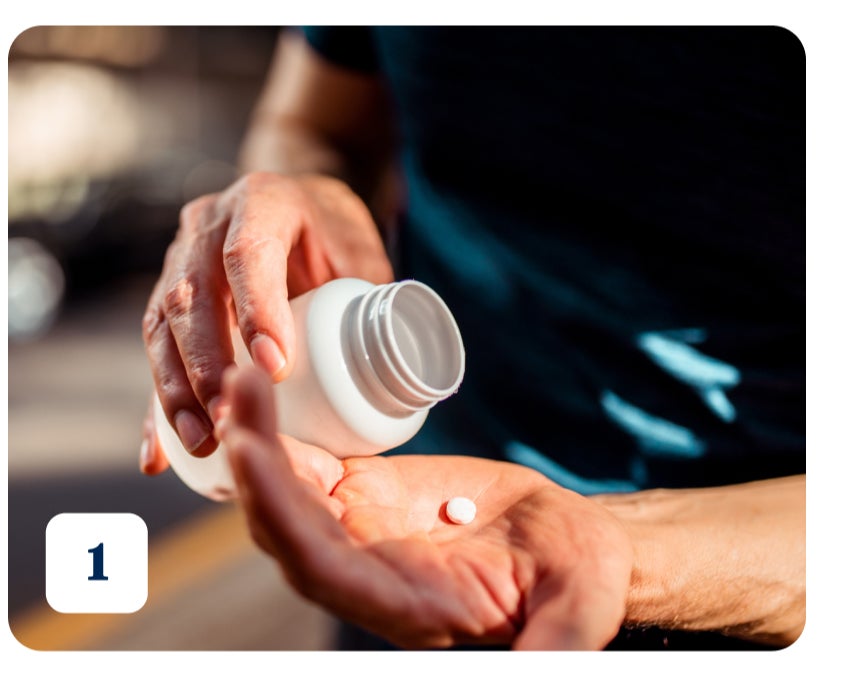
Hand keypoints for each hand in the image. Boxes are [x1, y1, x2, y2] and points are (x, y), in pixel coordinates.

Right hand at [140, 172, 393, 471]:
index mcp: (262, 202)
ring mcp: (179, 259)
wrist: (299, 207)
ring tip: (202, 441)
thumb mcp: (360, 252)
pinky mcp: (168, 297)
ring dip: (176, 390)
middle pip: (192, 295)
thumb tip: (392, 373)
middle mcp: (208, 226)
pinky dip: (158, 405)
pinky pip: (156, 352)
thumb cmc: (334, 235)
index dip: (257, 311)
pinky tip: (160, 452)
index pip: (248, 253)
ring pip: (161, 325)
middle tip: (230, 418)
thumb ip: (370, 299)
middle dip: (206, 365)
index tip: (275, 369)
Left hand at [221, 366, 633, 649]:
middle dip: (253, 464)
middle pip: (285, 525)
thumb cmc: (576, 579)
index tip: (251, 455)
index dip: (281, 516)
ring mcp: (360, 531)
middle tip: (237, 391)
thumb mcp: (578, 609)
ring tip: (241, 378)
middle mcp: (366, 573)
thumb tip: (543, 667)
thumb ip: (558, 644)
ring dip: (257, 439)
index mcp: (404, 605)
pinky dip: (281, 434)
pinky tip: (262, 392)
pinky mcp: (366, 494)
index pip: (322, 569)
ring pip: (287, 492)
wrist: (562, 545)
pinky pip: (309, 467)